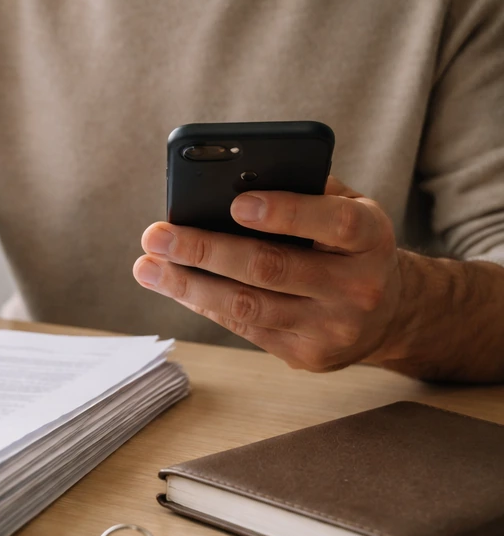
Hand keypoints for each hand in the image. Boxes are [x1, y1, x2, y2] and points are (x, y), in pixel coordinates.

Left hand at [133, 179, 405, 372]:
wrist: (388, 314)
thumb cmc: (348, 246)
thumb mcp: (346, 210)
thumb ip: (303, 191)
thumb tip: (229, 179)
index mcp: (371, 238)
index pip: (332, 223)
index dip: (285, 213)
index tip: (235, 203)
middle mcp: (357, 287)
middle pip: (272, 268)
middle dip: (205, 251)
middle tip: (157, 235)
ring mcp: (330, 328)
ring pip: (248, 306)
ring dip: (188, 286)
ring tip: (147, 266)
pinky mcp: (305, 356)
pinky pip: (244, 328)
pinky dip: (202, 303)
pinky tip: (172, 284)